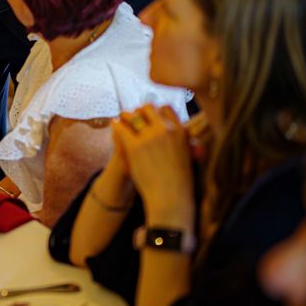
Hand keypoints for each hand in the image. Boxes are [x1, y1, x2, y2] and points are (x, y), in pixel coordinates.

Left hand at [114, 105, 194, 225]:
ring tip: (122, 120)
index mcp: (181, 131)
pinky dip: (116, 125)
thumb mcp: (189, 156)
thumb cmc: (180, 182)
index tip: (149, 116)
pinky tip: (114, 126)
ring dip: (126, 116)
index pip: (165, 108)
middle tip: (133, 117)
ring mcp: (150, 136)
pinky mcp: (134, 146)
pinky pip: (121, 127)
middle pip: (148, 108)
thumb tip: (190, 136)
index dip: (156, 111)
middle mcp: (166, 130)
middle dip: (140, 111)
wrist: (171, 198)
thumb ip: (186, 143)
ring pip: (133, 115)